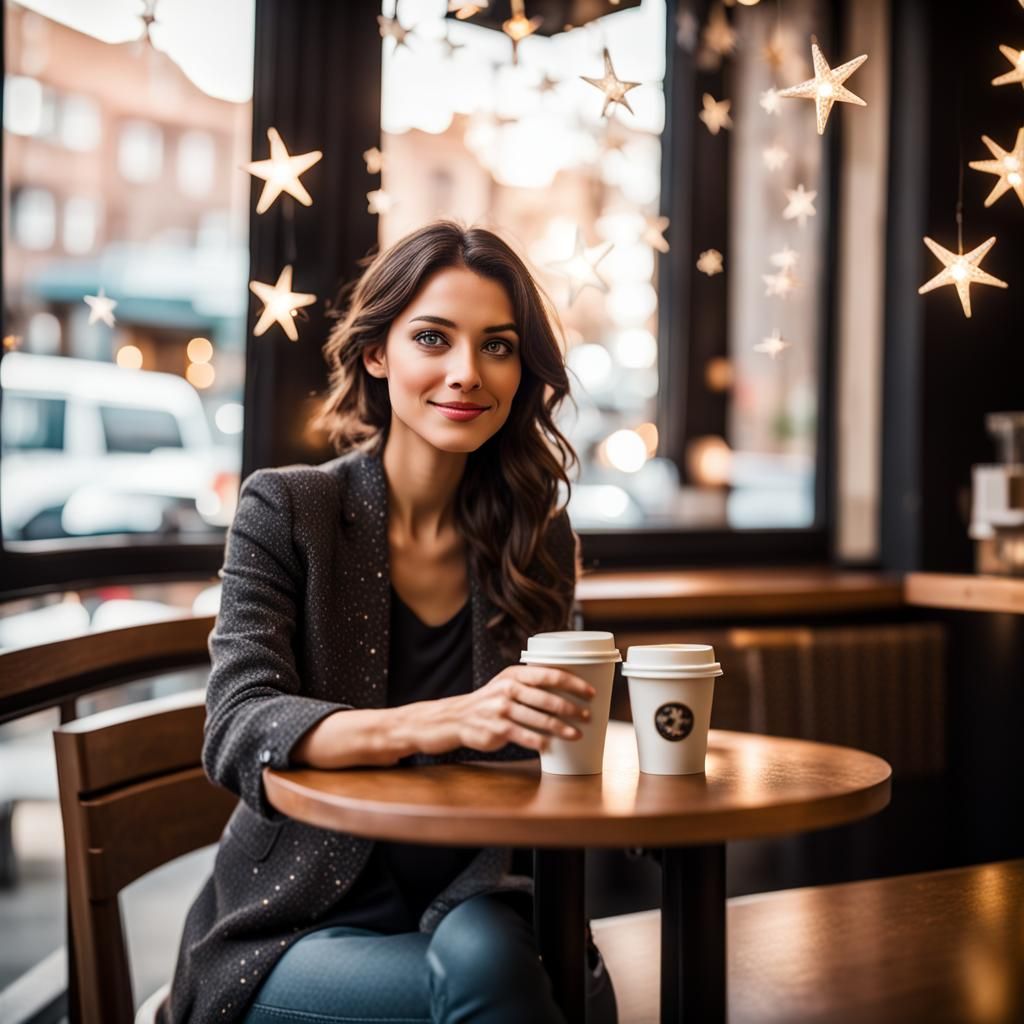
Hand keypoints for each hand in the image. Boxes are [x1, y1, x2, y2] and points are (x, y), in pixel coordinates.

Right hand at [407, 665, 596, 755]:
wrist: (457, 717)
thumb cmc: (491, 701)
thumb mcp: (507, 684)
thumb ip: (531, 683)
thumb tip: (568, 690)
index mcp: (515, 674)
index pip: (550, 674)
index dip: (573, 683)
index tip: (590, 692)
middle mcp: (508, 689)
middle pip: (548, 698)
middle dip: (572, 708)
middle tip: (588, 715)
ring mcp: (502, 710)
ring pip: (540, 720)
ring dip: (562, 728)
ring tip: (577, 734)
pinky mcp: (498, 729)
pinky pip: (526, 737)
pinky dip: (541, 743)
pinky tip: (551, 746)